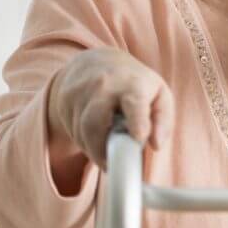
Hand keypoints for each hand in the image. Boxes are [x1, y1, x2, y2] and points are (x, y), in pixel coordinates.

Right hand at [47, 48, 174, 169]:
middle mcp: (104, 86)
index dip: (136, 122)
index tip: (138, 138)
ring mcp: (80, 93)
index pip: (134, 103)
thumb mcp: (159, 94)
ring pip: (82, 133)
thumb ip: (163, 120)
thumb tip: (156, 145)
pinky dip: (85, 143)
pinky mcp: (65, 102)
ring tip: (108, 153)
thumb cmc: (135, 84)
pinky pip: (73, 132)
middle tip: (113, 166)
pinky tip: (96, 139)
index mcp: (133, 84)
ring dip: (95, 150)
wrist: (96, 62)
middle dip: (102, 150)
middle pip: (95, 124)